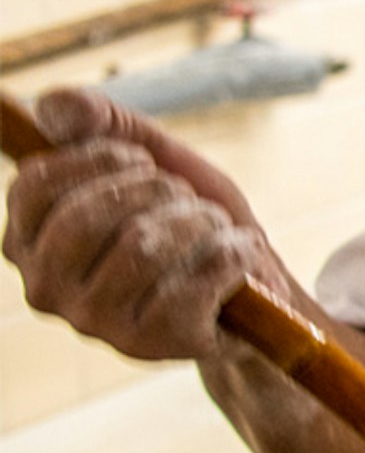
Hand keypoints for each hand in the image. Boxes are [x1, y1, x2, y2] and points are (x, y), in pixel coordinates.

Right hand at [3, 87, 296, 368]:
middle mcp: (48, 289)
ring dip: (196, 220)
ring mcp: (99, 325)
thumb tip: (54, 105)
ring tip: (216, 222)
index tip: (143, 159)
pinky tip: (241, 251)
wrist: (249, 289)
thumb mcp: (147, 156)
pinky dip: (230, 254)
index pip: (34, 187)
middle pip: (87, 218)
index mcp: (26, 241)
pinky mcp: (155, 347)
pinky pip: (191, 285)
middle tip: (183, 193)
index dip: (96, 160)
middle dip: (152, 190)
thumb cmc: (185, 218)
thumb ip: (100, 122)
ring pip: (142, 248)